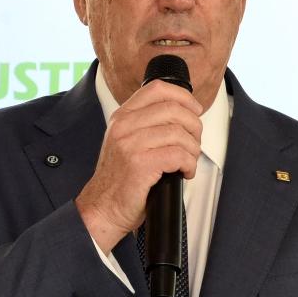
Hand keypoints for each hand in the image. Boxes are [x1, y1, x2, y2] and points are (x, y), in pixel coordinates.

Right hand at [76, 80, 202, 253]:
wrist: (103, 207)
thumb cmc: (119, 179)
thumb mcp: (126, 141)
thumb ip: (146, 124)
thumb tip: (183, 114)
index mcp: (123, 116)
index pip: (158, 89)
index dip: (184, 97)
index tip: (194, 111)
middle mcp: (125, 126)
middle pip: (174, 109)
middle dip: (194, 127)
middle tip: (193, 143)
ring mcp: (131, 144)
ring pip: (179, 133)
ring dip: (192, 150)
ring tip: (187, 162)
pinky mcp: (140, 164)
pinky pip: (178, 155)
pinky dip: (189, 165)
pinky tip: (184, 172)